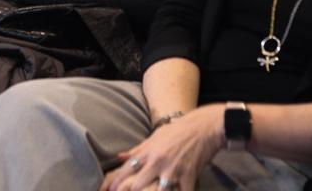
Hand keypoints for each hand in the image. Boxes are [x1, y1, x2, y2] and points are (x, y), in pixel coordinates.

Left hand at [101, 105, 223, 190]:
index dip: (115, 182)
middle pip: (138, 184)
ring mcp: (173, 170)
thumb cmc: (177, 131)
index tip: (108, 190)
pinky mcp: (188, 176)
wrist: (203, 127)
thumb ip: (137, 149)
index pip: (127, 169)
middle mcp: (158, 162)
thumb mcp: (155, 137)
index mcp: (148, 152)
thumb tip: (119, 157)